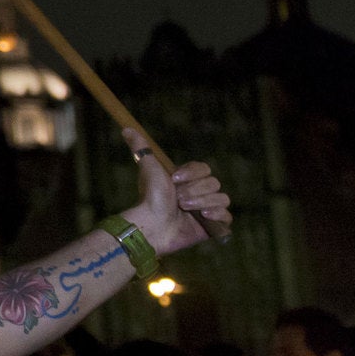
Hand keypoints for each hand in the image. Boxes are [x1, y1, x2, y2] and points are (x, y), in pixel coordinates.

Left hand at [119, 129, 232, 256]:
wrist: (152, 225)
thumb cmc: (150, 198)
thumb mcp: (148, 168)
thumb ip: (141, 148)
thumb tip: (127, 129)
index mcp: (187, 180)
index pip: (204, 168)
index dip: (192, 173)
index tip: (174, 179)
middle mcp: (198, 193)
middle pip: (214, 183)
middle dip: (195, 190)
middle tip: (178, 199)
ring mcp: (207, 209)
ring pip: (222, 198)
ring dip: (203, 202)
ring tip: (185, 209)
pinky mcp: (212, 227)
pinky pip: (227, 216)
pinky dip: (217, 215)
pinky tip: (203, 216)